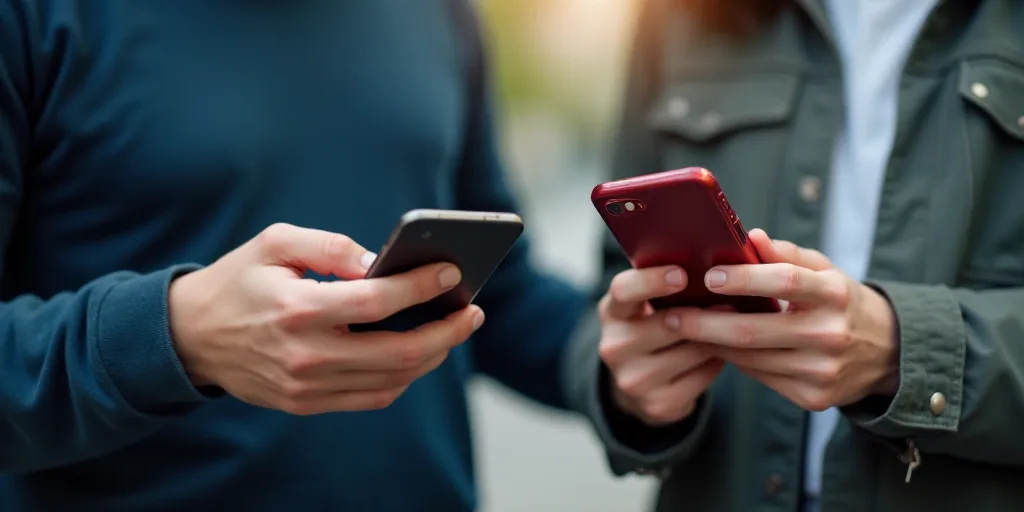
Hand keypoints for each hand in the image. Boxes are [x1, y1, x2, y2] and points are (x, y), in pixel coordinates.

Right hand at [168, 223, 483, 415]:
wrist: (189, 336)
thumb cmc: (238, 280)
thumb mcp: (274, 242)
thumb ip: (330, 245)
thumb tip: (379, 260)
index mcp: (297, 309)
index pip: (377, 302)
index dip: (422, 287)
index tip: (453, 274)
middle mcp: (305, 355)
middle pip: (397, 352)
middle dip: (446, 331)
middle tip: (473, 312)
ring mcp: (306, 386)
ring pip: (390, 380)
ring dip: (432, 357)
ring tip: (454, 330)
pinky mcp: (305, 403)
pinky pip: (370, 398)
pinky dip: (403, 378)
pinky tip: (419, 354)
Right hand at [598, 265, 723, 425]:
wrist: (638, 383)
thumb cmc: (652, 328)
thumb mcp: (646, 306)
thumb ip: (665, 286)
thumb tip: (713, 265)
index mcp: (612, 312)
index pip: (624, 291)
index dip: (652, 281)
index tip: (682, 274)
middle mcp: (614, 347)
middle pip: (668, 324)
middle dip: (704, 313)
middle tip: (732, 303)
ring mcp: (633, 379)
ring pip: (692, 351)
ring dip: (717, 339)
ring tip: (731, 328)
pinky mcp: (657, 405)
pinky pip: (703, 377)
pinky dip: (716, 364)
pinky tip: (719, 355)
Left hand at [676, 229, 898, 410]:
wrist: (888, 353)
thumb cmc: (841, 302)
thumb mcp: (825, 271)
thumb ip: (786, 254)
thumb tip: (750, 236)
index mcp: (834, 293)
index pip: (784, 281)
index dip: (744, 279)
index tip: (708, 277)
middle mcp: (830, 334)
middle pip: (754, 330)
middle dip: (705, 323)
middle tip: (670, 315)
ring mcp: (823, 371)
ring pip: (750, 358)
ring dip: (712, 344)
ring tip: (684, 331)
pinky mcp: (814, 398)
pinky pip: (761, 377)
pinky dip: (735, 362)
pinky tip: (716, 348)